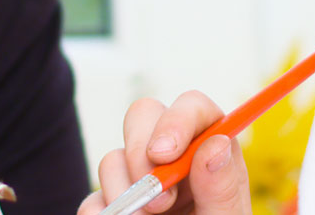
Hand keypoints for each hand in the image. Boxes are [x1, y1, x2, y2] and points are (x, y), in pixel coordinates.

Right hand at [79, 92, 251, 214]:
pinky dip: (101, 214)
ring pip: (113, 157)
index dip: (179, 119)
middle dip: (139, 150)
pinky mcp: (115, 208)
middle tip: (155, 201)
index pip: (197, 110)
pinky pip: (92, 199)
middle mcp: (176, 161)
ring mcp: (141, 182)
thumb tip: (214, 145)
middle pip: (144, 116)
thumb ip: (222, 190)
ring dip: (123, 190)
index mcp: (213, 157)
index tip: (165, 153)